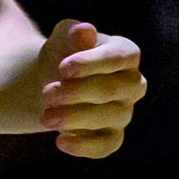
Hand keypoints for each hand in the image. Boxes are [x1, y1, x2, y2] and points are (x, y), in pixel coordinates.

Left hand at [39, 19, 144, 157]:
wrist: (53, 81)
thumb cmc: (63, 53)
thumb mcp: (63, 37)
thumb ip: (73, 33)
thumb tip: (84, 31)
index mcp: (125, 53)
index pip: (119, 57)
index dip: (92, 63)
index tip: (63, 68)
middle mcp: (132, 83)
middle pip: (115, 89)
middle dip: (79, 92)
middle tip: (46, 93)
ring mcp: (124, 111)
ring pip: (110, 118)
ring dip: (76, 118)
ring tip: (45, 116)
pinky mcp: (112, 136)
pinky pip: (106, 146)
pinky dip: (84, 147)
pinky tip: (60, 141)